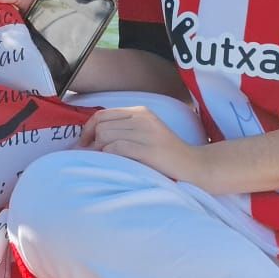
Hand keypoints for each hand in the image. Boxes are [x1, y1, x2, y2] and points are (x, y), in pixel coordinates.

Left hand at [80, 105, 213, 188]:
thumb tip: (88, 138)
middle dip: (91, 142)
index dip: (88, 129)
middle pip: (101, 125)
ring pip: (106, 135)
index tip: (84, 143)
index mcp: (140, 111)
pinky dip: (109, 156)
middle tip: (92, 156)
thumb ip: (122, 129)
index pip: (102, 114)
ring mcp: (147, 133)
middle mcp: (143, 118)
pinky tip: (114, 163)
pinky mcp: (149, 149)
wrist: (194, 166)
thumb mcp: (144, 133)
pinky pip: (116, 148)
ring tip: (105, 161)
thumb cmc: (165, 154)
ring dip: (100, 150)